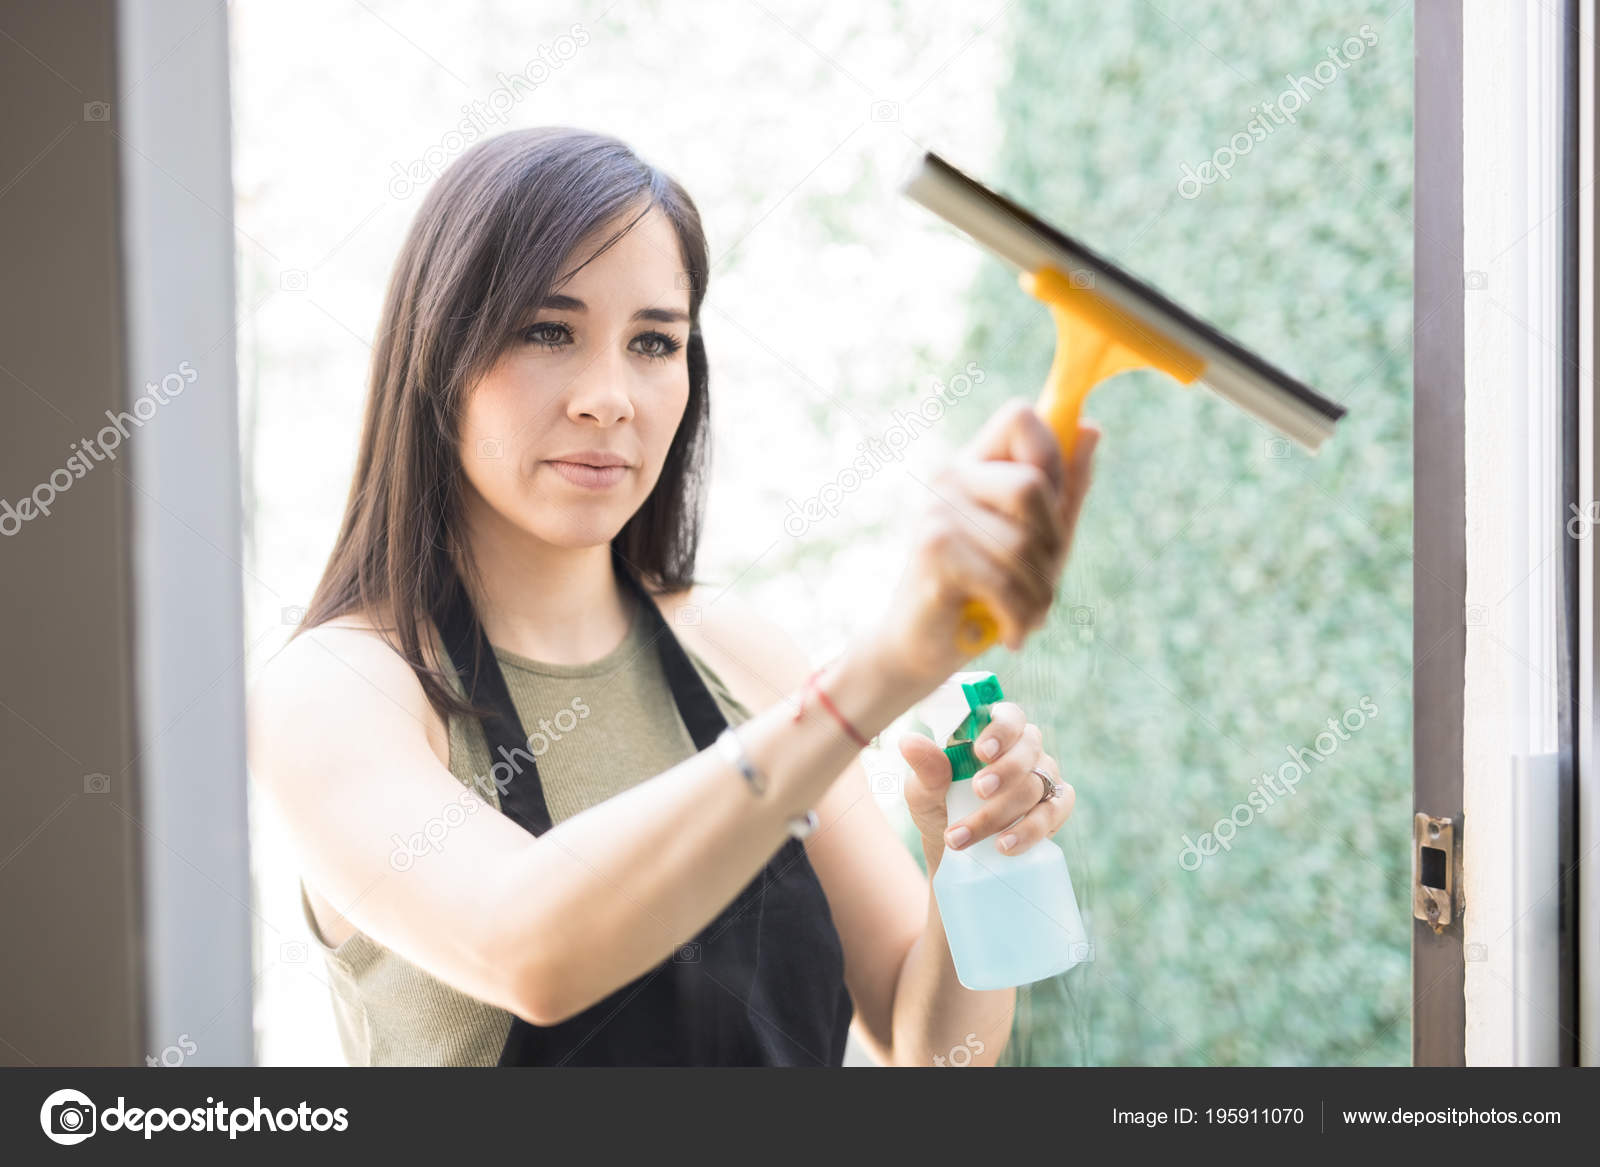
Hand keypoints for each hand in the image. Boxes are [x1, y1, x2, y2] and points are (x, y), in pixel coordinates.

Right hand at [867, 398, 1098, 694]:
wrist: (920, 648)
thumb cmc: (985, 591)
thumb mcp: (1039, 538)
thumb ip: (1065, 487)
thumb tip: (1093, 429)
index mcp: (975, 463)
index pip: (1020, 416)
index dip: (1052, 457)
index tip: (1053, 508)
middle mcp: (950, 477)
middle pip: (1032, 485)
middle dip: (1053, 543)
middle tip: (1044, 578)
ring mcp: (936, 511)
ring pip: (1023, 543)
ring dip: (1039, 594)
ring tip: (1027, 615)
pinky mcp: (932, 551)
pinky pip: (1004, 581)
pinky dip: (1020, 616)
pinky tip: (1013, 633)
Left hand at [898, 699, 1075, 873]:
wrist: (954, 853)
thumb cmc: (939, 807)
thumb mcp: (924, 790)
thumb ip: (925, 767)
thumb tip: (909, 741)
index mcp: (994, 733)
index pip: (1009, 716)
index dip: (1001, 730)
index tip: (981, 752)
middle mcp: (1025, 750)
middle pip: (1029, 748)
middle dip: (1005, 772)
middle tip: (978, 791)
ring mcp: (1044, 778)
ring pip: (1037, 785)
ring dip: (1002, 812)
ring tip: (966, 836)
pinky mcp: (1055, 809)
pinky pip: (1054, 812)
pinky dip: (1030, 830)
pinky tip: (1004, 845)